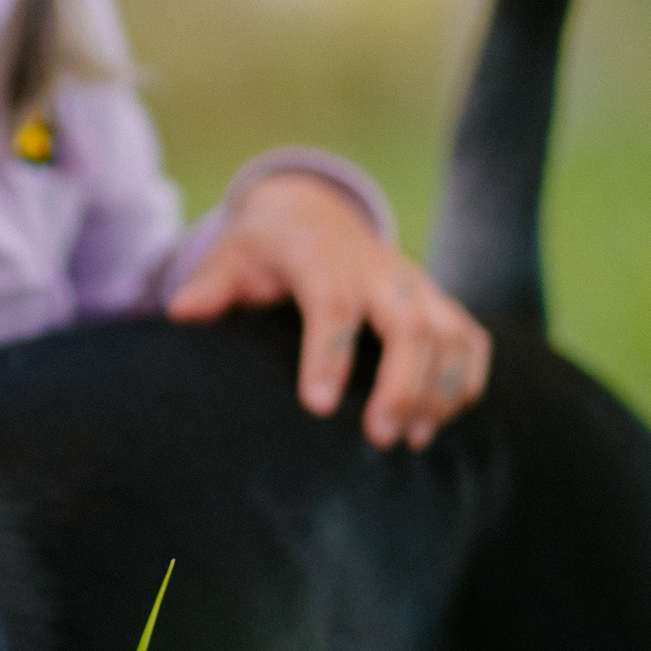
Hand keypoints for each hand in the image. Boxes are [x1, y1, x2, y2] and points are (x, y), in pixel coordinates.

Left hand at [166, 169, 491, 448]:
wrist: (313, 210)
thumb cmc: (265, 247)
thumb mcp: (232, 255)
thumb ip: (210, 286)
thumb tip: (180, 314)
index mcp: (323, 257)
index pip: (333, 304)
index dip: (328, 355)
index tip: (316, 406)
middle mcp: (379, 269)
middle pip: (409, 324)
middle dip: (401, 384)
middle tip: (379, 438)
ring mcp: (415, 284)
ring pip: (449, 334)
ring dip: (437, 390)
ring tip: (411, 440)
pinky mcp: (437, 301)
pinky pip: (470, 339)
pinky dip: (465, 380)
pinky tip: (439, 421)